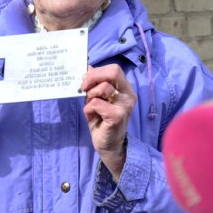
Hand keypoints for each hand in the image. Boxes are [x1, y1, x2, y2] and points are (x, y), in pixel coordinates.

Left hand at [81, 64, 136, 180]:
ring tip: (91, 106)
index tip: (85, 80)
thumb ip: (94, 83)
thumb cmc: (102, 120)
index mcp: (125, 88)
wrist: (108, 145)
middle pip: (113, 72)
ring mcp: (125, 105)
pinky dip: (89, 109)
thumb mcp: (96, 98)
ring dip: (90, 96)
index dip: (97, 72)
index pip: (114, 69)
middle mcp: (129, 95)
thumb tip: (87, 67)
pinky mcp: (118, 116)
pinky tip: (92, 116)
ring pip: (103, 88)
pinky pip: (97, 103)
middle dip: (93, 77)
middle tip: (83, 87)